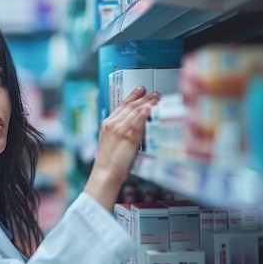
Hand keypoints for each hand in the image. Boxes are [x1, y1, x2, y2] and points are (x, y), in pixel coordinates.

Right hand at [83, 86, 159, 211]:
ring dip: (147, 102)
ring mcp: (120, 129)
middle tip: (154, 93)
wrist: (105, 173)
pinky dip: (144, 113)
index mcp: (107, 124)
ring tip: (157, 98)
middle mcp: (112, 124)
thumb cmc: (109, 162)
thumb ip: (121, 132)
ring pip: (135, 111)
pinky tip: (150, 108)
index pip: (122, 105)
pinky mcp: (128, 136)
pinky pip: (137, 121)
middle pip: (130, 105)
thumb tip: (135, 126)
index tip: (140, 90)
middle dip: (143, 97)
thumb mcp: (112, 143)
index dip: (132, 96)